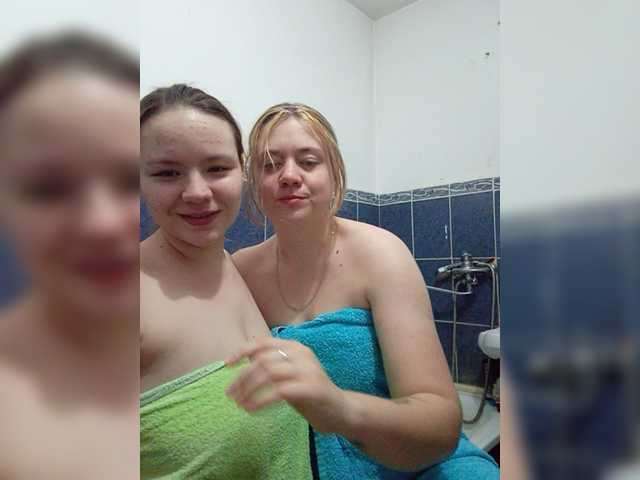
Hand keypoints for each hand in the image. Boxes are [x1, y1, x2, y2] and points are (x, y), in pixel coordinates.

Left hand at [225, 337, 347, 433]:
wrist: (341, 410)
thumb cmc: (310, 393)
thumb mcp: (289, 374)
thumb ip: (272, 364)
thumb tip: (246, 356)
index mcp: (295, 347)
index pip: (264, 342)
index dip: (243, 351)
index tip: (227, 364)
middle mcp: (302, 354)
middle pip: (263, 360)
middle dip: (242, 377)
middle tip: (230, 394)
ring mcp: (308, 370)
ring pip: (269, 374)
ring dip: (249, 390)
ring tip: (239, 404)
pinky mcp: (312, 388)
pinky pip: (279, 392)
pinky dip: (261, 400)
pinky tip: (252, 410)